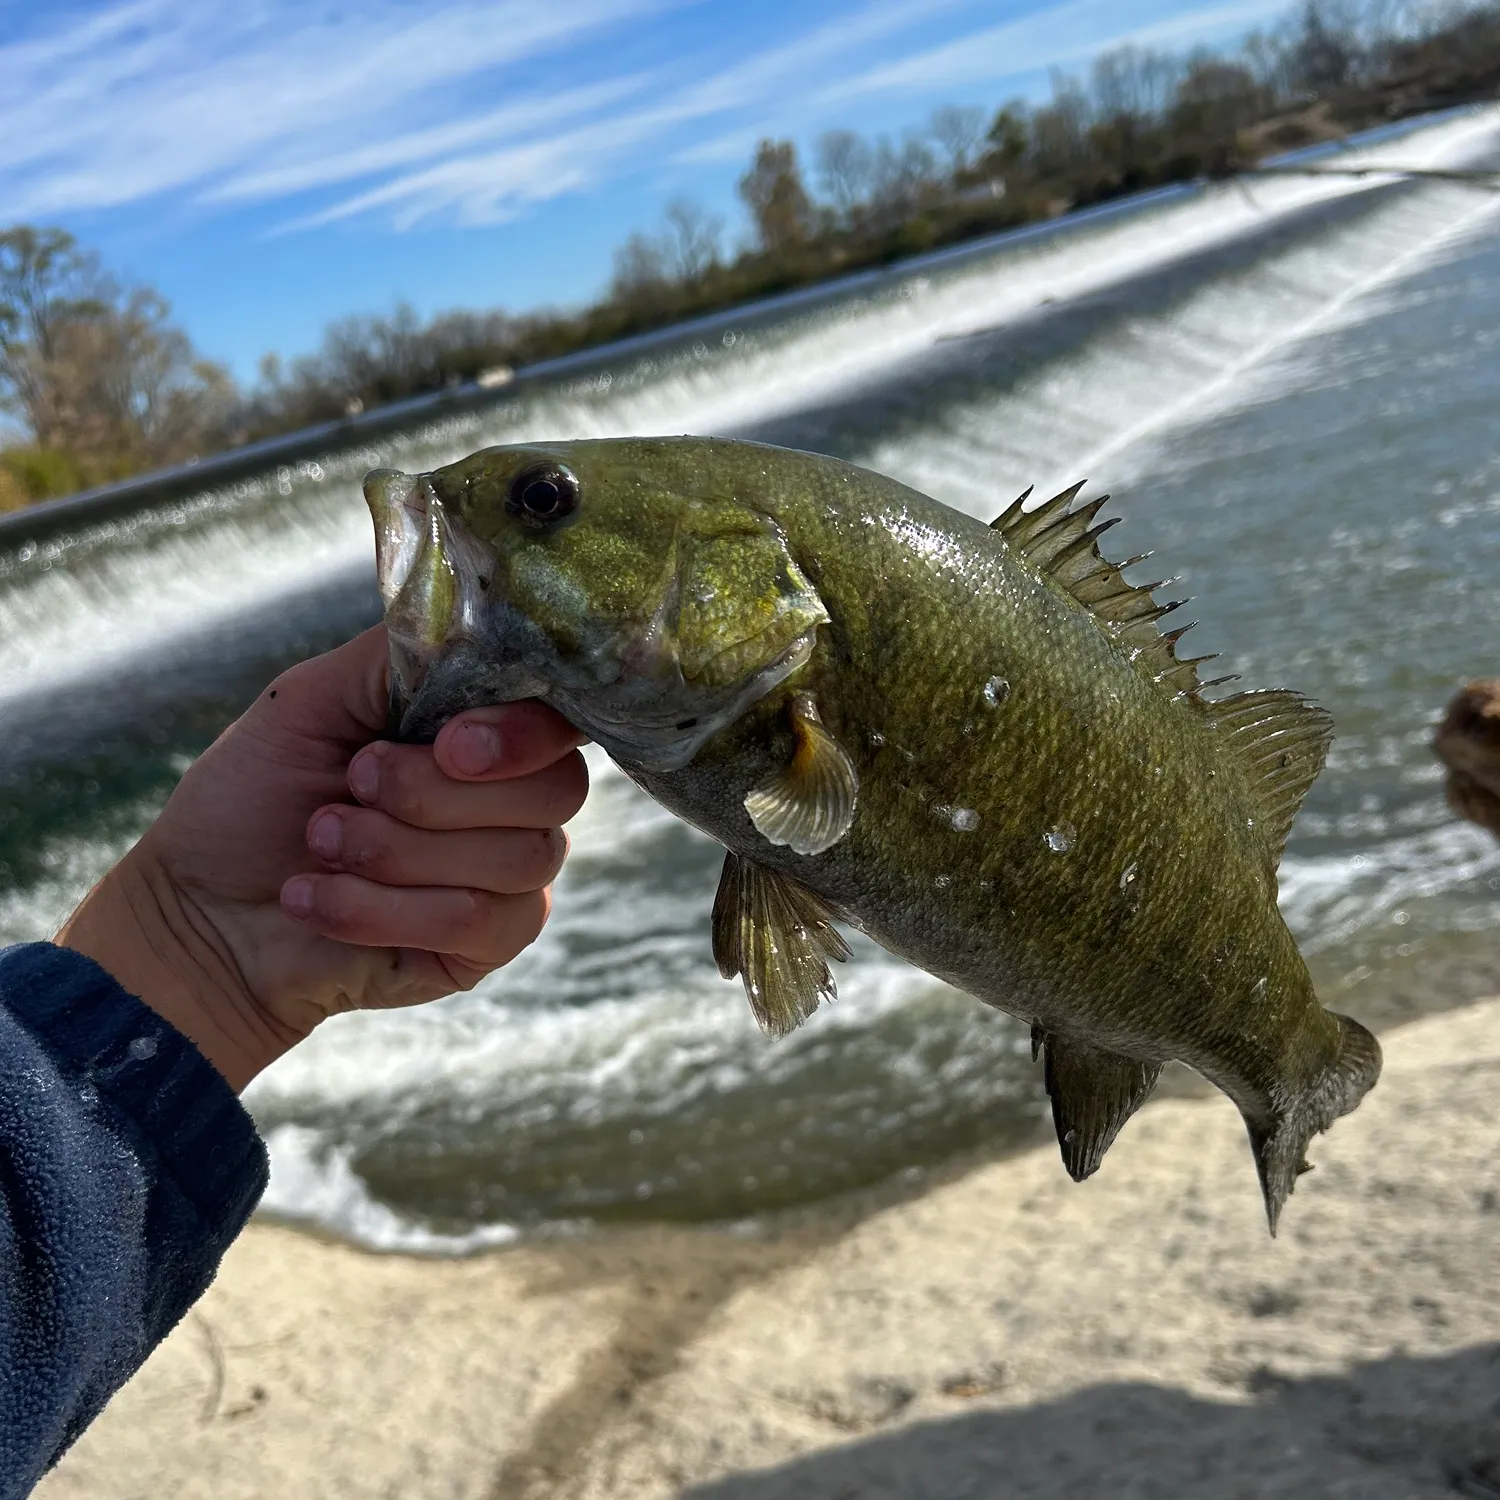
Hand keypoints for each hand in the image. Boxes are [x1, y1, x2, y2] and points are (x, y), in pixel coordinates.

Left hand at [56, 626, 586, 1090]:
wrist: (201, 909)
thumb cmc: (253, 798)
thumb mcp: (314, 697)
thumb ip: (402, 657)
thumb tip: (479, 625)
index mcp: (483, 733)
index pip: (561, 722)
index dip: (523, 734)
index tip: (448, 744)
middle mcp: (514, 802)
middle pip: (554, 791)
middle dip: (435, 794)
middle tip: (349, 788)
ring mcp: (510, 879)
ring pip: (517, 859)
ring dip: (395, 852)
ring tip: (320, 844)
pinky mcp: (488, 946)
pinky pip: (478, 921)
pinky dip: (382, 909)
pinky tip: (319, 900)